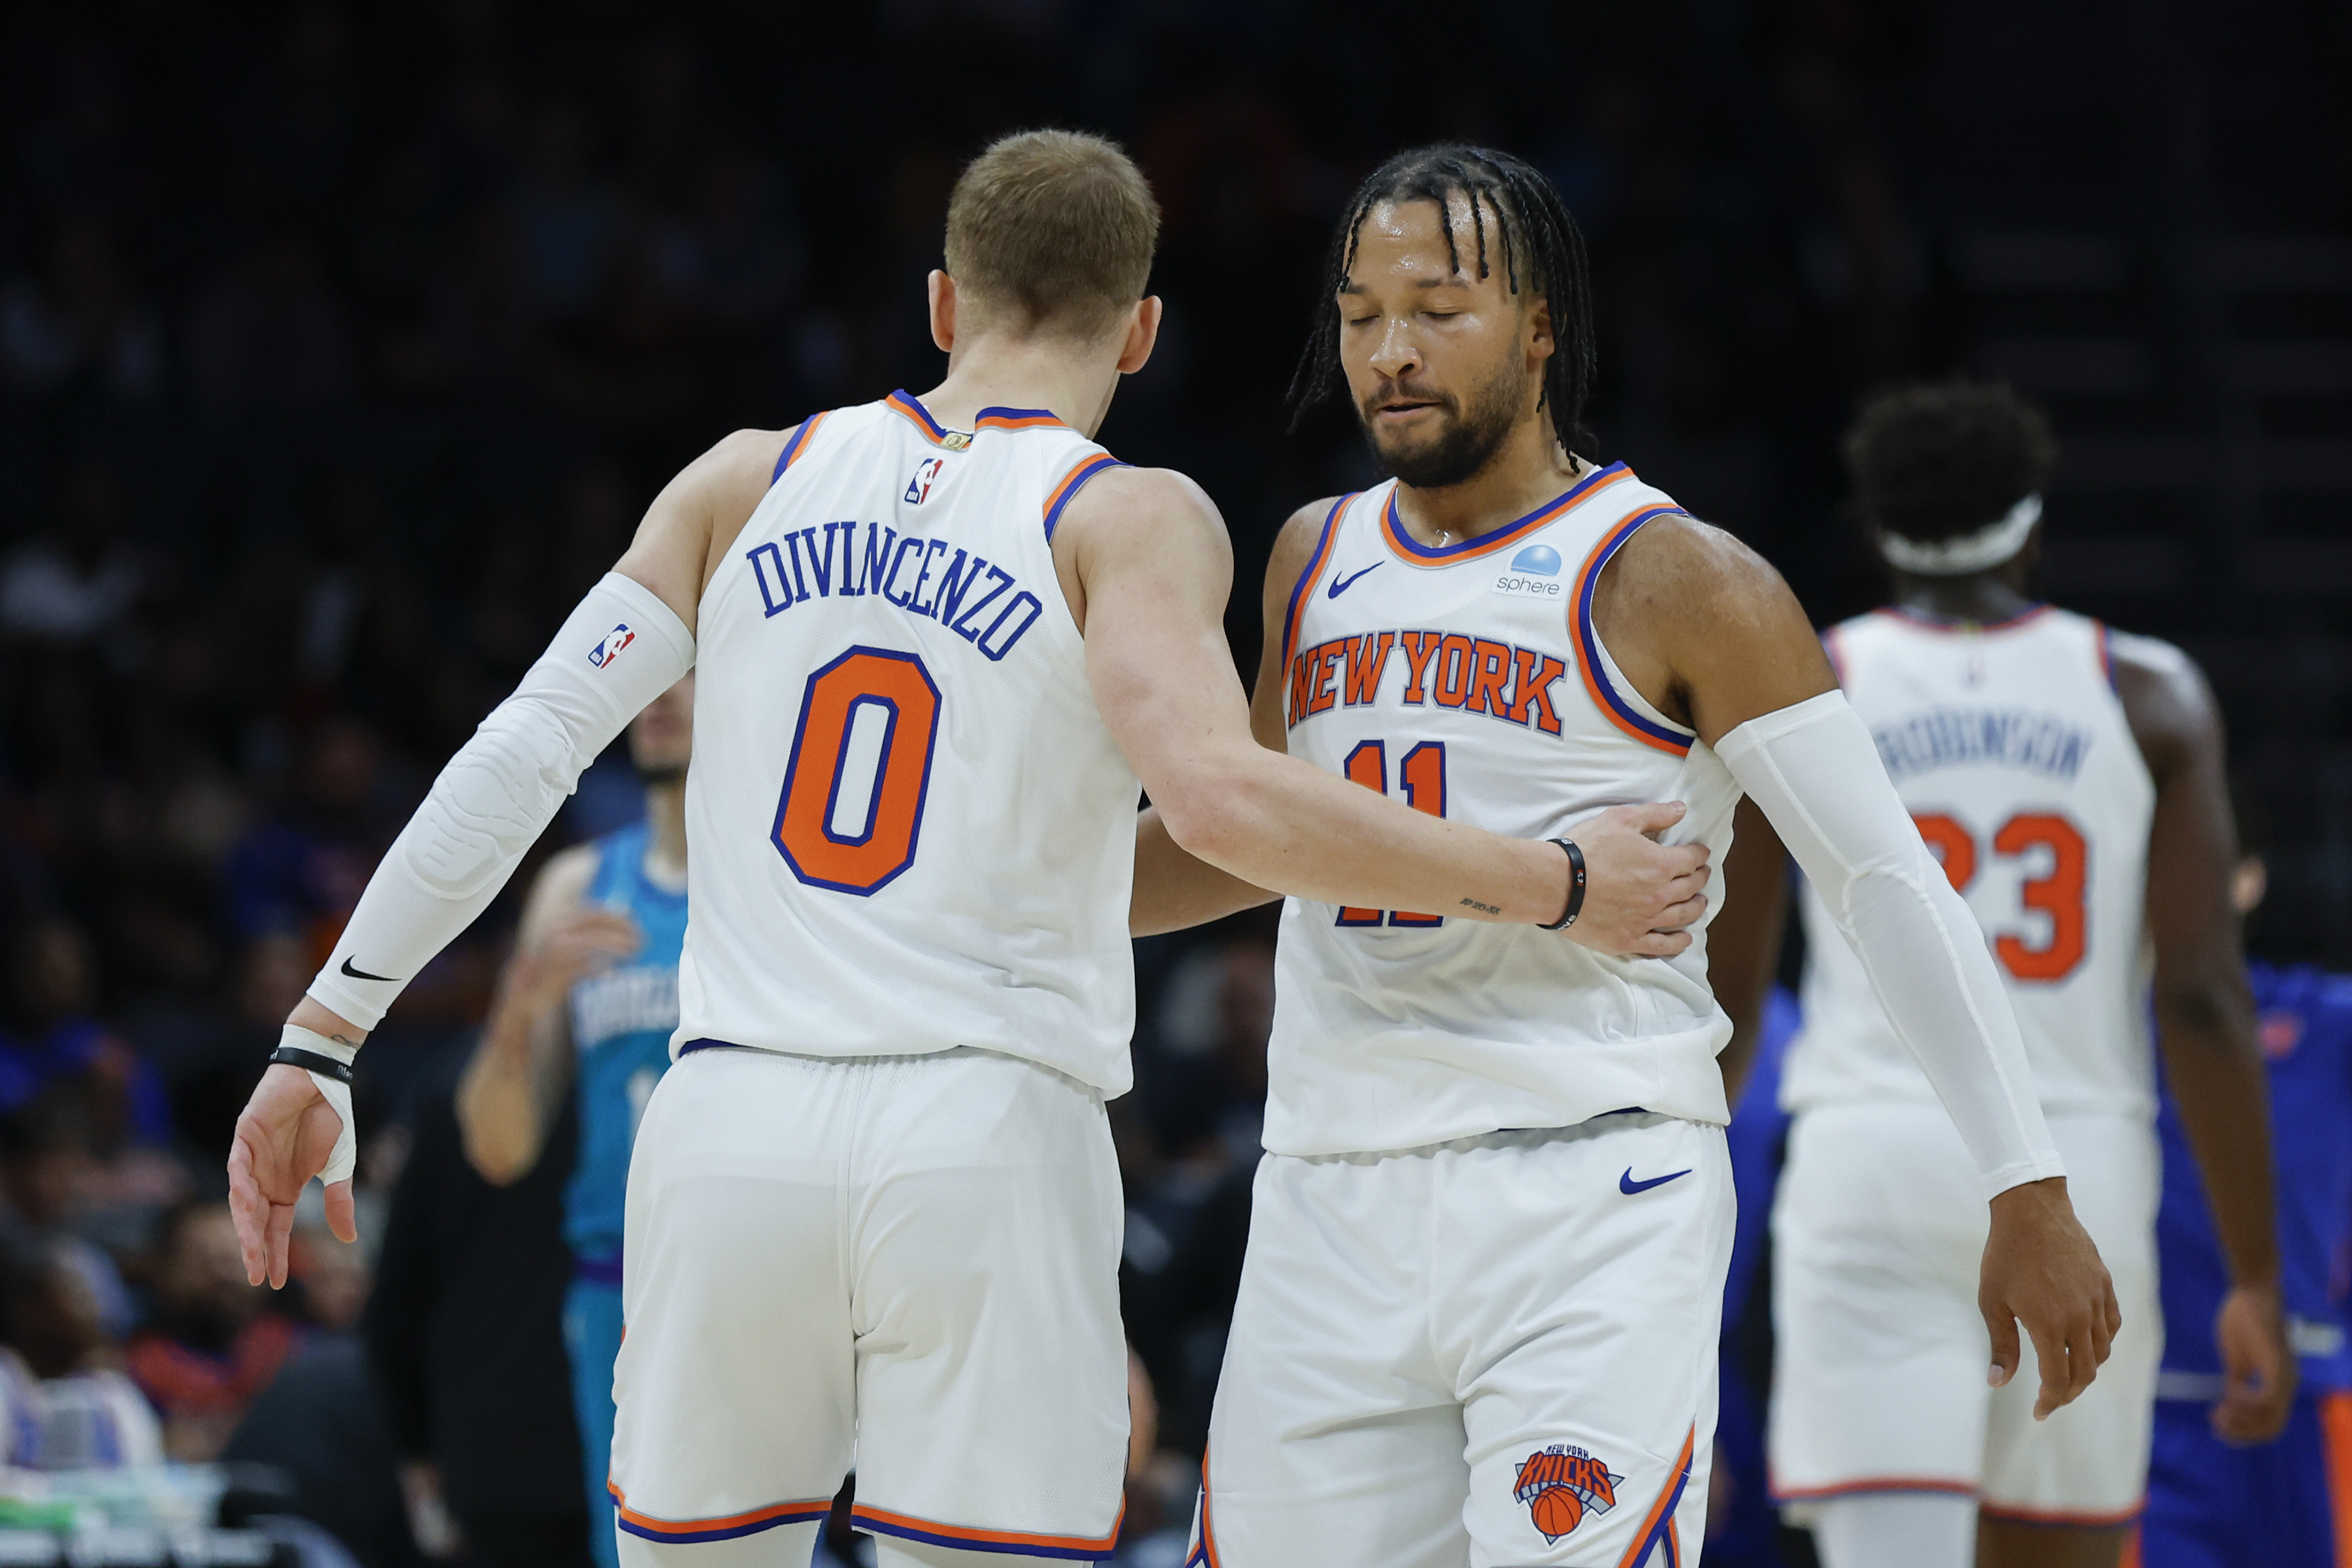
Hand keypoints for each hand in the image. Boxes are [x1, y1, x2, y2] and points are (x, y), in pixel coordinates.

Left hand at [228, 1064, 356, 1288]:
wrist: (322, 1076)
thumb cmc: (331, 1116)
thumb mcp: (339, 1165)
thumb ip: (338, 1200)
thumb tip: (348, 1240)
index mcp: (286, 1186)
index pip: (276, 1227)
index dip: (275, 1253)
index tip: (275, 1282)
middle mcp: (265, 1178)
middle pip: (256, 1220)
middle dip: (256, 1248)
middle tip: (257, 1276)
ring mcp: (252, 1159)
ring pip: (242, 1200)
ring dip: (246, 1224)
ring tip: (250, 1249)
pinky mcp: (245, 1137)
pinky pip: (238, 1166)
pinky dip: (240, 1184)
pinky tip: (247, 1202)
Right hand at [501, 906, 641, 1016]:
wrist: (524, 995)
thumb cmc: (550, 969)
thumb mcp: (567, 945)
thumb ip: (590, 931)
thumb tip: (623, 914)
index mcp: (559, 922)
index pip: (593, 912)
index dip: (617, 916)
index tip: (635, 922)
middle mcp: (556, 933)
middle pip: (595, 924)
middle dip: (621, 929)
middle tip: (640, 939)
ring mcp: (555, 952)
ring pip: (592, 942)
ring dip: (616, 946)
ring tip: (633, 952)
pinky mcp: (557, 974)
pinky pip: (585, 968)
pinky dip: (602, 970)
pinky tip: (615, 975)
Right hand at [1560, 802, 1711, 956]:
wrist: (1555, 884)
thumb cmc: (1586, 849)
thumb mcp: (1620, 819)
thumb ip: (1654, 814)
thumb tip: (1681, 810)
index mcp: (1661, 865)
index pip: (1691, 859)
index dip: (1699, 854)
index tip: (1701, 854)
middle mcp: (1660, 894)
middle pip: (1690, 887)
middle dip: (1699, 878)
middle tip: (1702, 875)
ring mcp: (1645, 920)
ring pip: (1682, 916)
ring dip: (1695, 907)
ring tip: (1700, 903)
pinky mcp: (1629, 939)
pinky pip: (1661, 945)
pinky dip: (1678, 942)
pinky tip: (1685, 939)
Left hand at [1978, 1177, 2120, 1418]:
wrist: (2031, 1209)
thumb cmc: (2005, 1255)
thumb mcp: (1992, 1301)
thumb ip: (2001, 1345)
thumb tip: (1999, 1383)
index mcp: (2050, 1326)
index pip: (2059, 1380)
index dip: (2050, 1401)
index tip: (2039, 1412)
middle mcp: (2080, 1318)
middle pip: (2085, 1372)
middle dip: (2068, 1392)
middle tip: (2051, 1398)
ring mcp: (2097, 1301)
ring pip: (2102, 1351)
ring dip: (2086, 1369)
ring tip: (2066, 1373)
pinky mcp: (2105, 1285)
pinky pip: (2111, 1325)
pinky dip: (2101, 1342)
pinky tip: (2085, 1344)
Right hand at [2211, 1281, 2295, 1443]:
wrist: (2251, 1293)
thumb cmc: (2243, 1320)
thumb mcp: (2237, 1360)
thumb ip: (2237, 1381)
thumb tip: (2230, 1402)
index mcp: (2279, 1384)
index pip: (2268, 1423)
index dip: (2243, 1430)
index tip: (2217, 1422)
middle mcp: (2287, 1385)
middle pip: (2270, 1429)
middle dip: (2241, 1433)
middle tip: (2216, 1424)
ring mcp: (2284, 1378)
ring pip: (2270, 1419)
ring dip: (2241, 1422)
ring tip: (2219, 1413)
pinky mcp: (2276, 1367)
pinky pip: (2265, 1400)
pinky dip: (2246, 1404)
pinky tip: (2229, 1395)